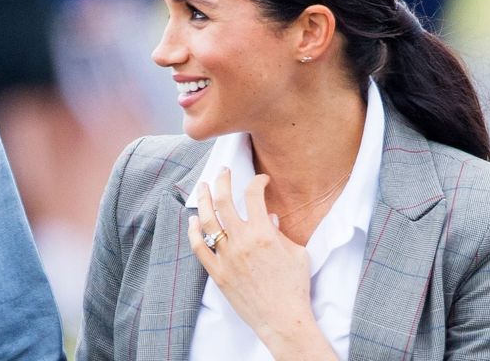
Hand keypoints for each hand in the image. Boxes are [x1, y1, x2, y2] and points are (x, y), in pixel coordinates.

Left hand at [188, 168, 335, 358]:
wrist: (283, 319)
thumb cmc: (295, 287)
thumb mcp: (297, 254)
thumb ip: (281, 233)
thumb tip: (270, 218)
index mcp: (264, 233)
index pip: (253, 195)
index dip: (256, 181)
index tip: (260, 180)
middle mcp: (241, 241)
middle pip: (224, 201)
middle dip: (222, 180)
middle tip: (223, 171)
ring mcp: (226, 257)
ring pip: (207, 220)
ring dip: (204, 200)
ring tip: (203, 187)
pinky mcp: (217, 273)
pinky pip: (199, 248)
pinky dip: (193, 231)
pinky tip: (192, 220)